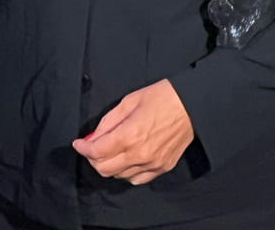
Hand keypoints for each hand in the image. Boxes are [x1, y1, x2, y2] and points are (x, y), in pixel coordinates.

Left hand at [72, 79, 193, 184]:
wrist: (194, 103)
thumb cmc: (165, 96)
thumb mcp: (131, 100)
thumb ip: (109, 121)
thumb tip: (94, 136)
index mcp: (130, 134)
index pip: (96, 152)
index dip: (83, 147)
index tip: (80, 143)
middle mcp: (139, 153)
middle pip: (104, 168)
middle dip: (93, 158)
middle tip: (94, 147)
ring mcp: (152, 163)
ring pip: (119, 176)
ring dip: (110, 165)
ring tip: (113, 152)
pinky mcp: (163, 166)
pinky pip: (137, 179)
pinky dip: (127, 172)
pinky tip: (129, 160)